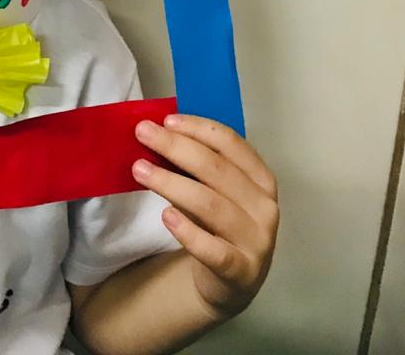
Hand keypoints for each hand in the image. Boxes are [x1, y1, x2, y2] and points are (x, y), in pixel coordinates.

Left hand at [132, 114, 278, 317]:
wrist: (231, 284)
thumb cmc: (219, 225)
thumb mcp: (217, 191)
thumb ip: (197, 167)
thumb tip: (158, 135)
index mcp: (261, 179)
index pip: (231, 144)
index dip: (199, 128)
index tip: (166, 120)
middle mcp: (265, 207)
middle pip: (217, 169)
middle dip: (176, 147)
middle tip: (142, 133)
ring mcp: (257, 241)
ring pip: (211, 204)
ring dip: (171, 183)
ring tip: (140, 170)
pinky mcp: (241, 271)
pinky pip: (213, 250)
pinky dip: (188, 231)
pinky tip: (165, 215)